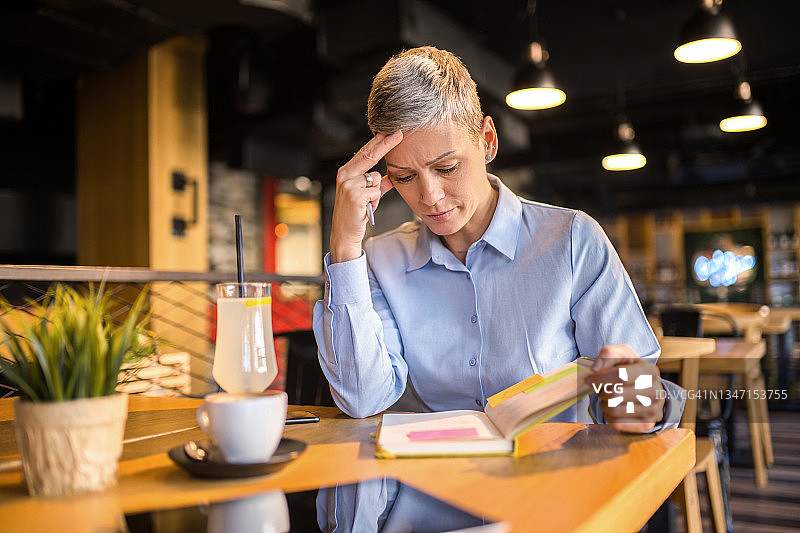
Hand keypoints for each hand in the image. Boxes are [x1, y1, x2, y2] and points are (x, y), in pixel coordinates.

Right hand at [330, 131, 402, 262]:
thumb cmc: (356, 213)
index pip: (365, 153)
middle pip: (370, 156)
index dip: (379, 142)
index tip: (391, 132)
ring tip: (366, 204)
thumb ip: (379, 184)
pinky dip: (375, 201)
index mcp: (346, 172)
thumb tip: (393, 177)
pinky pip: (376, 192)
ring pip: (376, 178)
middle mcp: (345, 175)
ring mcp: (348, 184)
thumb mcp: (367, 195)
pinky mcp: (354, 195)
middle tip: (400, 133)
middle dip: (385, 144)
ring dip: (376, 193)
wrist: (345, 232)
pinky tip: (365, 208)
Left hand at [584, 344, 664, 433]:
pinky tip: (612, 409)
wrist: (647, 390)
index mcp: (650, 371)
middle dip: (602, 392)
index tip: (588, 379)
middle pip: (615, 395)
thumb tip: (595, 369)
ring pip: (615, 410)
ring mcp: (653, 410)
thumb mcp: (623, 355)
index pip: (620, 376)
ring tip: (607, 399)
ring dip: (604, 405)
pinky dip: (609, 417)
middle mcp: (655, 391)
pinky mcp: (647, 425)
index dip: (600, 378)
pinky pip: (618, 424)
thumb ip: (608, 354)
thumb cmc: (631, 370)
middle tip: (601, 390)